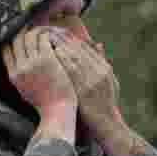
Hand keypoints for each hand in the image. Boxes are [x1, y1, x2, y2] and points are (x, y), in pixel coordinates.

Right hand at [2, 26, 77, 117]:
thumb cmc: (44, 103)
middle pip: (16, 41)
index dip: (9, 39)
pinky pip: (43, 39)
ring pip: (29, 37)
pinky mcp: (47, 59)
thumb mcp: (23, 91)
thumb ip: (19, 76)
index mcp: (13, 75)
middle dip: (21, 31)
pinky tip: (50, 34)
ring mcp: (34, 63)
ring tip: (40, 29)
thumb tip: (17, 64)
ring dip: (35, 30)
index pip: (5, 51)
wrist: (57, 109)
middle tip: (28, 26)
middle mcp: (21, 67)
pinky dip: (45, 34)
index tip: (15, 33)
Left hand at [53, 37, 134, 155]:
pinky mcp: (81, 91)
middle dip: (63, 40)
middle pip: (78, 50)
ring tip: (47, 41)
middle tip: (49, 32)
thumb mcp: (110, 79)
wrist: (106, 123)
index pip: (86, 48)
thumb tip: (98, 43)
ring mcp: (90, 82)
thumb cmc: (106, 102)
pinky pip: (67, 73)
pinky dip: (58, 63)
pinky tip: (49, 57)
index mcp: (104, 68)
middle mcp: (98, 72)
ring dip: (58, 47)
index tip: (60, 33)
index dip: (72, 38)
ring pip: (72, 59)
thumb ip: (103, 62)